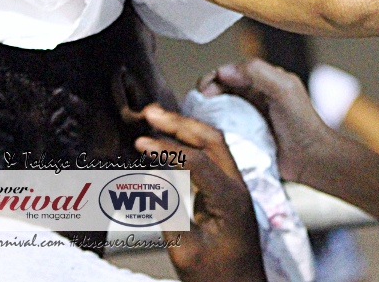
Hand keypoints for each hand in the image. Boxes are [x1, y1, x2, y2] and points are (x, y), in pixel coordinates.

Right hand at [136, 104, 266, 281]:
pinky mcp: (227, 193)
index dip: (167, 148)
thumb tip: (151, 177)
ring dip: (185, 130)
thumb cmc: (218, 278)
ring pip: (213, 146)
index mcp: (230, 199)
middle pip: (211, 140)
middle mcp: (237, 186)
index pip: (198, 160)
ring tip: (156, 119)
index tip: (141, 142)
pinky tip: (168, 144)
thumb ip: (168, 211)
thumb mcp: (186, 250)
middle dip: (179, 123)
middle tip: (150, 112)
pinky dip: (188, 147)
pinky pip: (209, 160)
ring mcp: (234, 188)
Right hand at [208, 59, 336, 185]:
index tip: (204, 90)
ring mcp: (249, 116)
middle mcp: (256, 95)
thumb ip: (258, 72)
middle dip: (206, 93)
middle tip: (199, 105)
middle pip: (222, 88)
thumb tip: (224, 70)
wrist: (310, 159)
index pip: (232, 71)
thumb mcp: (283, 89)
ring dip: (206, 110)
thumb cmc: (302, 124)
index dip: (215, 77)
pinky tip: (206, 132)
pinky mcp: (245, 136)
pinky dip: (212, 127)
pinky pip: (223, 127)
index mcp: (265, 80)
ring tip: (198, 118)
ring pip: (219, 107)